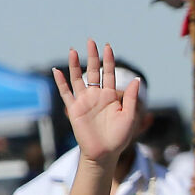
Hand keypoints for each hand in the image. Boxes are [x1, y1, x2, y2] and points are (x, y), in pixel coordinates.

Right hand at [52, 41, 143, 166]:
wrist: (105, 153)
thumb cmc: (120, 137)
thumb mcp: (130, 116)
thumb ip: (132, 98)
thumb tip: (137, 80)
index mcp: (111, 96)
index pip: (110, 74)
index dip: (109, 60)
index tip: (108, 46)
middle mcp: (97, 96)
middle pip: (93, 72)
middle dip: (92, 57)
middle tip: (91, 41)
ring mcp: (84, 101)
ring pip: (78, 79)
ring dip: (75, 65)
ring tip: (73, 50)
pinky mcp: (74, 110)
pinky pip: (66, 93)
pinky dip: (61, 82)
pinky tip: (57, 71)